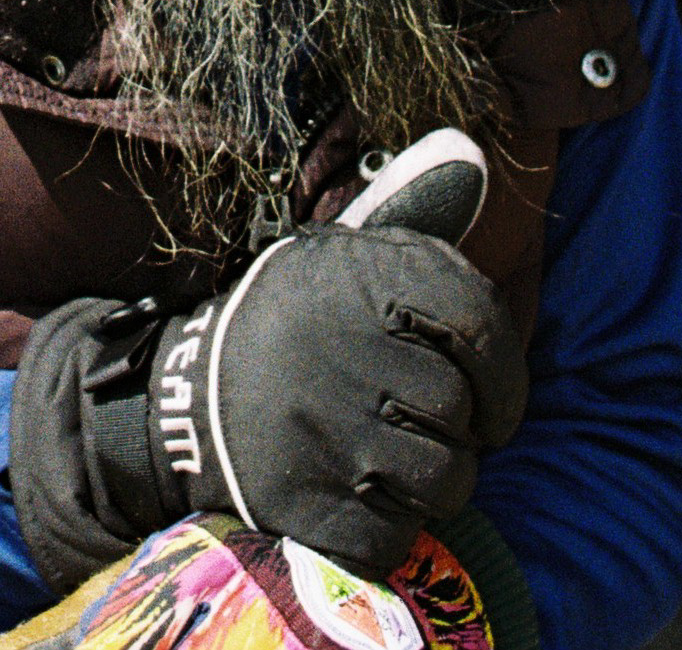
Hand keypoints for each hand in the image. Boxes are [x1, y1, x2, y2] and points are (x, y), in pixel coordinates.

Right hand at [13, 224, 526, 588]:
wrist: (178, 400)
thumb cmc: (287, 328)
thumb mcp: (335, 255)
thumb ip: (410, 208)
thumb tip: (470, 149)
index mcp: (362, 280)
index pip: (481, 325)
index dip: (503, 374)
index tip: (489, 397)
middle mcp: (353, 352)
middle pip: (466, 412)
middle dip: (457, 431)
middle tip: (418, 426)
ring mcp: (332, 434)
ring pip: (446, 481)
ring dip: (431, 481)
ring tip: (390, 459)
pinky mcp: (312, 505)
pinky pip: (399, 532)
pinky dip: (390, 525)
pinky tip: (357, 493)